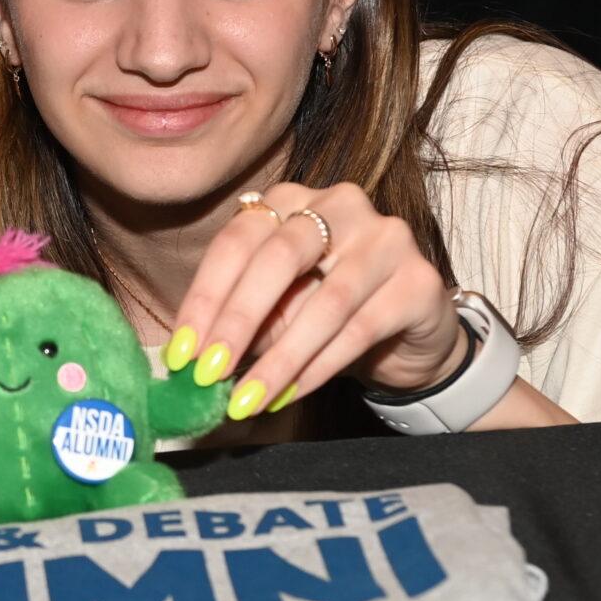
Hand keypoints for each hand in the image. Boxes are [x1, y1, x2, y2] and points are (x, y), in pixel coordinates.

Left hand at [165, 181, 467, 419]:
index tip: (181, 352)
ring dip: (278, 360)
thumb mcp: (278, 309)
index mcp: (292, 200)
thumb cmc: (330, 315)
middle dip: (237, 321)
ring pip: (323, 303)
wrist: (410, 336)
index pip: (238, 241)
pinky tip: (288, 394)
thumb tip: (193, 358)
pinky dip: (317, 368)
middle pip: (278, 258)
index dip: (204, 297)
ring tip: (246, 401)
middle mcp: (341, 205)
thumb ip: (242, 319)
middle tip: (208, 374)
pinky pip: (359, 329)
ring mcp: (387, 238)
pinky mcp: (419, 281)